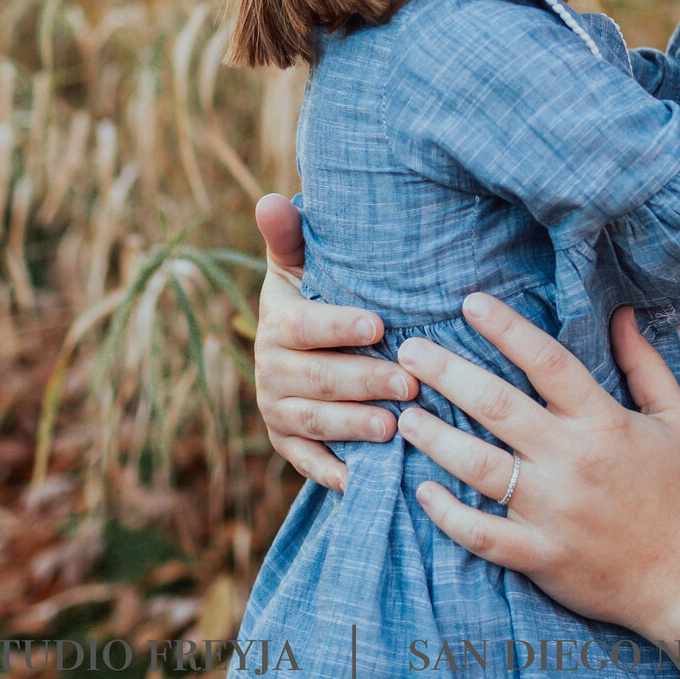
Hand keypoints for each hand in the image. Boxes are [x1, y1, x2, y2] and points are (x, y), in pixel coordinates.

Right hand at [250, 192, 417, 492]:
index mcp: (277, 324)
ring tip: (395, 427)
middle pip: (317, 379)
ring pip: (316, 422)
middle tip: (409, 383)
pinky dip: (333, 473)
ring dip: (355, 427)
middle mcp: (270, 371)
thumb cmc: (317, 297)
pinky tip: (366, 480)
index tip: (380, 324)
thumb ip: (291, 236)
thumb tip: (271, 199)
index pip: (304, 327)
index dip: (339, 326)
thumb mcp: (302, 266)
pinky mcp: (289, 446)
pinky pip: (309, 464)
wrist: (302, 350)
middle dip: (363, 382)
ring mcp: (277, 412)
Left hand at [393, 296, 679, 676]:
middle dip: (447, 373)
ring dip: (434, 438)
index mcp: (604, 422)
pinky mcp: (539, 555)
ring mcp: (553, 511)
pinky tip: (422, 490)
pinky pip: (481, 534)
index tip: (470, 302)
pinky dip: (447, 514)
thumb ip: (644, 364)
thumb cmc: (671, 490)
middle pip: (497, 406)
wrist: (679, 577)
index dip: (507, 328)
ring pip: (478, 467)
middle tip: (409, 351)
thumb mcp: (675, 419)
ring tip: (403, 415)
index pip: (548, 362)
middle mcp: (573, 461)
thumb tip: (621, 311)